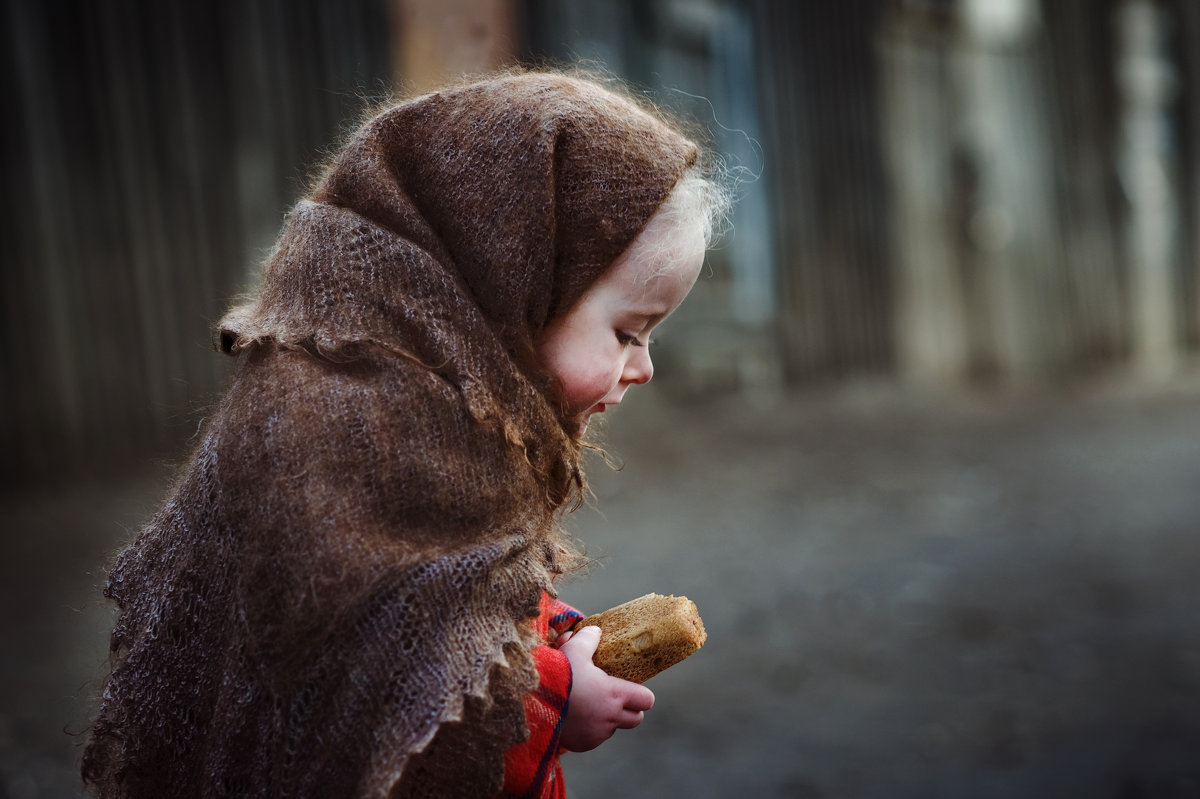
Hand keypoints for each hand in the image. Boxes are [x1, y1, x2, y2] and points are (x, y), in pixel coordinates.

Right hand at [556, 626, 654, 751]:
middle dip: (629, 709)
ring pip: (612, 728)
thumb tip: (595, 631)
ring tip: (588, 704)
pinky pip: (593, 738)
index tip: (631, 687)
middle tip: (614, 697)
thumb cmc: (557, 674)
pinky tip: (574, 716)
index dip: (641, 693)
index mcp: (614, 694)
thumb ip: (588, 639)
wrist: (531, 703)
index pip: (646, 699)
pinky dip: (589, 729)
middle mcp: (610, 718)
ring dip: (606, 719)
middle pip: (636, 719)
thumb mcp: (574, 649)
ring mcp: (596, 734)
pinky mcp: (582, 744)